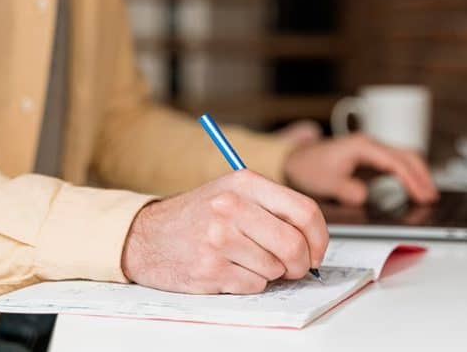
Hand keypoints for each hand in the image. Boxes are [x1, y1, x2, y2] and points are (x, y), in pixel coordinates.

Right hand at [121, 170, 328, 293]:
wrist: (147, 236)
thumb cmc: (198, 216)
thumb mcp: (233, 192)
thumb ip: (273, 207)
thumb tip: (314, 240)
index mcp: (244, 182)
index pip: (304, 211)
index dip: (320, 237)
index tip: (317, 251)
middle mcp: (231, 207)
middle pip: (293, 244)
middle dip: (302, 263)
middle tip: (295, 268)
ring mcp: (218, 238)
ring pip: (275, 268)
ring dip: (270, 272)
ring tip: (247, 260)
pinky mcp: (209, 268)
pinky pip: (254, 285)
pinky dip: (250, 283)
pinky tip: (230, 269)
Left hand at [283, 134, 437, 205]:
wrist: (296, 160)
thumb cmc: (309, 167)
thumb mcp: (325, 182)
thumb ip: (345, 190)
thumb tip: (364, 196)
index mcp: (362, 147)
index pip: (395, 162)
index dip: (411, 179)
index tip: (422, 195)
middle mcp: (369, 144)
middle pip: (407, 155)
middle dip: (422, 175)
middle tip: (432, 197)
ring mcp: (371, 149)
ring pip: (404, 157)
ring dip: (418, 173)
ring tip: (429, 195)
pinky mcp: (370, 157)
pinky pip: (396, 162)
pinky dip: (409, 173)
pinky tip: (414, 188)